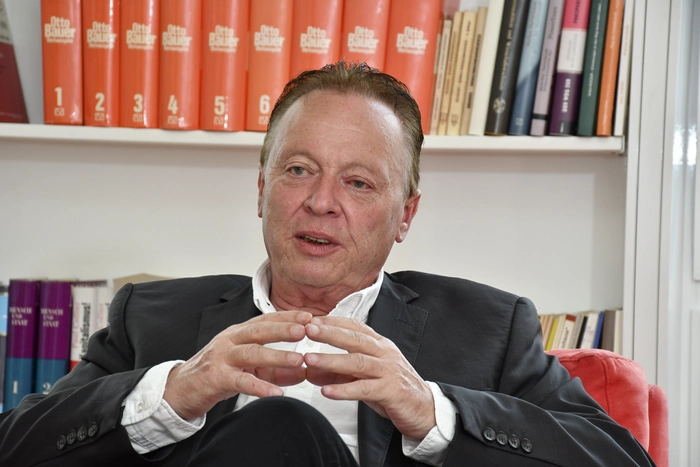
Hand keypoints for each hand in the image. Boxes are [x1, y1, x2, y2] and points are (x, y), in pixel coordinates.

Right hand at [163, 311, 311, 419]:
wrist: (181, 389)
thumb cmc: (217, 374)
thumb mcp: (249, 369)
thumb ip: (275, 370)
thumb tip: (304, 371)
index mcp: (238, 333)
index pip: (265, 320)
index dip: (287, 317)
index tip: (310, 316)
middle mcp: (230, 340)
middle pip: (259, 331)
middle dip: (284, 329)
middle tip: (306, 329)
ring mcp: (222, 358)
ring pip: (251, 353)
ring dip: (276, 356)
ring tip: (298, 360)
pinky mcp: (216, 379)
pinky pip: (241, 382)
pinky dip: (260, 387)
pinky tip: (276, 392)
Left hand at [303, 316, 435, 439]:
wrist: (424, 410)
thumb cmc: (392, 389)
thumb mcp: (364, 378)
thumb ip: (338, 373)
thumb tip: (309, 371)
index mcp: (379, 345)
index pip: (355, 327)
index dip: (333, 322)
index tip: (310, 319)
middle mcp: (385, 353)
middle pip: (355, 339)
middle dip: (329, 333)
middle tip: (307, 329)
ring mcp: (389, 371)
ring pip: (358, 362)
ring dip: (331, 360)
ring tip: (310, 359)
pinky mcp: (391, 391)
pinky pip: (364, 389)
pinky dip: (344, 389)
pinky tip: (327, 391)